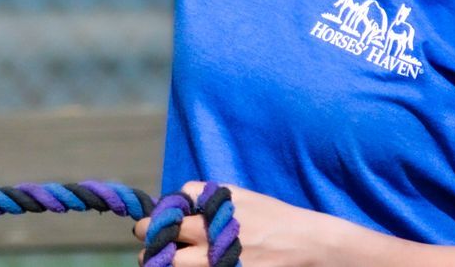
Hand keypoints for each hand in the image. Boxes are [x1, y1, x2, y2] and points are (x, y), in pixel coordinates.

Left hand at [133, 184, 334, 266]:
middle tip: (149, 246)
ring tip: (161, 260)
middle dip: (151, 245)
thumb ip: (200, 196)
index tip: (148, 225)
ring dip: (163, 263)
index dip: (153, 222)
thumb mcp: (235, 194)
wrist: (307, 244)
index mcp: (211, 218)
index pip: (166, 218)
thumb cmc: (270, 215)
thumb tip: (170, 202)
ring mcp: (220, 266)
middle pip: (164, 248)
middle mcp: (212, 244)